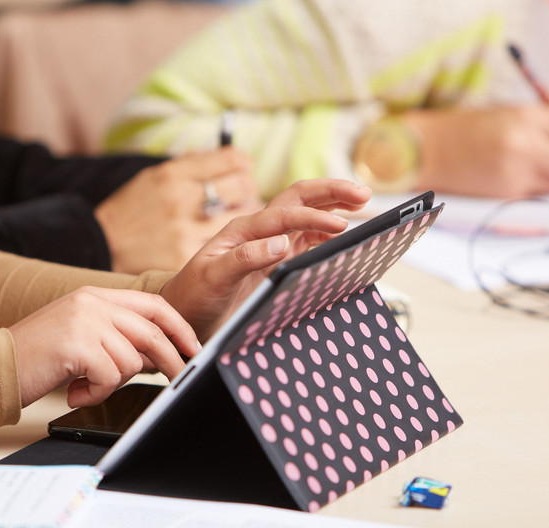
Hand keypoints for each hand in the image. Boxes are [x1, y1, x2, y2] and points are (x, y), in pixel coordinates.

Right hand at [9, 287, 199, 407]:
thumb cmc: (36, 359)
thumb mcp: (80, 336)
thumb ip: (115, 336)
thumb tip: (157, 356)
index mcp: (95, 296)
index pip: (153, 305)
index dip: (179, 327)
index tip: (194, 348)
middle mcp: (91, 302)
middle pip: (152, 332)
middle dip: (172, 361)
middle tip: (179, 382)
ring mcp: (84, 321)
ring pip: (131, 359)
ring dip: (114, 384)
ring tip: (87, 387)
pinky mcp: (76, 344)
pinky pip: (111, 376)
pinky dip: (98, 393)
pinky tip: (76, 392)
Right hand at [95, 148, 261, 272]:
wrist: (100, 245)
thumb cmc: (131, 209)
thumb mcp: (154, 177)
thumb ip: (191, 166)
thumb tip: (231, 157)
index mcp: (174, 174)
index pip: (232, 159)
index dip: (243, 163)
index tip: (243, 169)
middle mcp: (182, 199)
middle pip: (242, 186)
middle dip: (249, 190)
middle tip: (246, 196)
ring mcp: (185, 230)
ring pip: (240, 218)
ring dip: (245, 217)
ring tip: (237, 219)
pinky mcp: (186, 257)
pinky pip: (224, 245)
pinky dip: (230, 242)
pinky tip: (226, 242)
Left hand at [160, 179, 370, 338]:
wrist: (184, 314)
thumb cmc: (193, 295)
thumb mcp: (213, 277)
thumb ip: (243, 259)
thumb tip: (280, 244)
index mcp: (244, 229)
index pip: (286, 213)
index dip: (315, 217)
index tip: (341, 225)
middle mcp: (259, 231)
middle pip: (301, 199)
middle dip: (333, 192)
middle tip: (363, 193)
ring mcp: (270, 244)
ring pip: (308, 216)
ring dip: (335, 207)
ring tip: (364, 205)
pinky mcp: (277, 261)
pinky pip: (308, 241)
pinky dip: (329, 236)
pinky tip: (346, 237)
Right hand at [404, 102, 548, 197]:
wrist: (427, 150)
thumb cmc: (467, 127)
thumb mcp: (509, 110)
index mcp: (527, 116)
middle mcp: (525, 144)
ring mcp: (515, 172)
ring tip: (543, 167)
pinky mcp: (506, 194)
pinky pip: (540, 195)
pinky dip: (539, 188)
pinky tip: (525, 177)